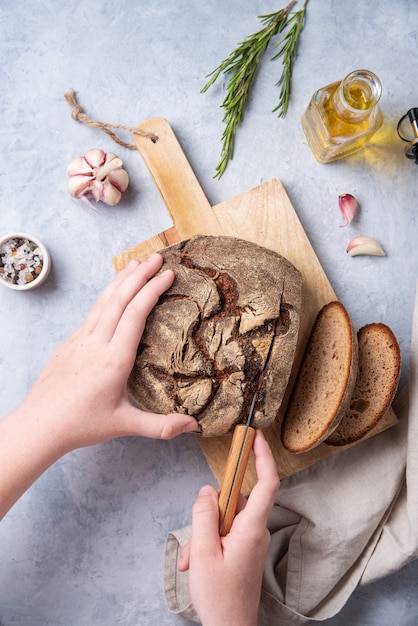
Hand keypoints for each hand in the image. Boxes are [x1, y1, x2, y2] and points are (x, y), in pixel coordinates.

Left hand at [20, 253, 197, 449]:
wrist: (39, 425)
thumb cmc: (81, 424)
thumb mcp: (124, 425)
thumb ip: (160, 426)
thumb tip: (192, 426)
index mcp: (113, 359)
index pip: (135, 314)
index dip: (153, 290)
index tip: (167, 275)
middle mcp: (96, 343)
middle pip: (120, 299)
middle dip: (140, 275)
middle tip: (157, 259)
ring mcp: (80, 340)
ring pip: (103, 301)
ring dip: (121, 280)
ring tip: (136, 264)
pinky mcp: (70, 343)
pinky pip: (91, 312)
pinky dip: (105, 295)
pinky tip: (112, 292)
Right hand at [178, 430, 278, 625]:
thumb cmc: (220, 598)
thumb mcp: (204, 552)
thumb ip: (204, 515)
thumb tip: (207, 490)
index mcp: (252, 529)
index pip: (266, 483)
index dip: (263, 457)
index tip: (256, 437)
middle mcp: (256, 532)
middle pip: (234, 503)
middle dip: (209, 514)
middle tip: (195, 542)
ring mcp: (250, 542)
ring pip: (224, 520)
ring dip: (204, 535)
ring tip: (194, 561)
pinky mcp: (244, 551)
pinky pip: (225, 535)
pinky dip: (208, 545)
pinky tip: (197, 565)